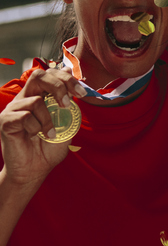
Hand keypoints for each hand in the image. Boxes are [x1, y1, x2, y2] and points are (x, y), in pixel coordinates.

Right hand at [0, 68, 85, 187]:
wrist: (34, 170)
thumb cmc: (48, 148)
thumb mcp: (66, 124)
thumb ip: (69, 105)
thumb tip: (74, 84)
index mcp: (38, 96)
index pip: (49, 75)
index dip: (66, 78)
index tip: (82, 92)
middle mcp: (24, 99)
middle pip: (39, 76)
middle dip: (59, 86)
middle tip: (67, 104)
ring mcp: (13, 109)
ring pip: (36, 101)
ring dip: (48, 119)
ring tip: (48, 134)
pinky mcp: (5, 120)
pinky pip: (24, 116)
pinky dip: (36, 127)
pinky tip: (35, 136)